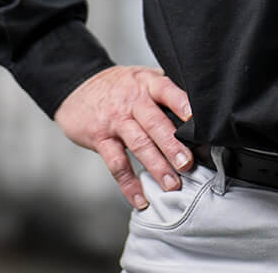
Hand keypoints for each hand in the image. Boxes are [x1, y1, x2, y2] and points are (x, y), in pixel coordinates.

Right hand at [53, 65, 194, 210]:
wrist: (77, 86)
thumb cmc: (118, 86)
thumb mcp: (142, 80)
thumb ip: (165, 95)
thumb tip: (200, 121)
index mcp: (147, 83)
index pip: (168, 91)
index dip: (183, 105)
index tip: (199, 122)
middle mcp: (132, 100)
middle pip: (155, 123)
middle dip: (173, 145)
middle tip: (188, 164)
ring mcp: (115, 120)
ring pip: (139, 144)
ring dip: (156, 166)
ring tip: (171, 184)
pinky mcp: (100, 137)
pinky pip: (116, 163)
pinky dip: (129, 184)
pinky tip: (141, 198)